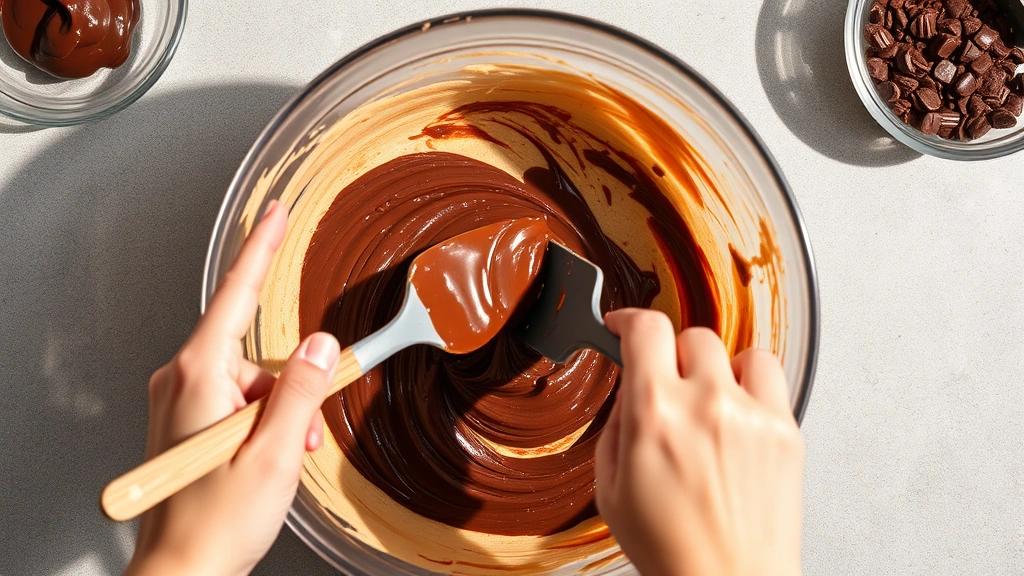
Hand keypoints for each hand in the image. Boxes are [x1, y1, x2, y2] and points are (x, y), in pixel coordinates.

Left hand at [126, 201, 340, 575]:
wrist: (181, 572)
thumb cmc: (216, 523)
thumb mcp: (275, 454)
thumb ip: (301, 391)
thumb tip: (320, 344)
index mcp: (199, 375)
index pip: (238, 294)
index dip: (261, 248)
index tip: (274, 213)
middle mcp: (182, 378)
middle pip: (258, 353)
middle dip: (292, 389)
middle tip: (303, 434)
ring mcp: (181, 398)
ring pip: (252, 382)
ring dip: (281, 414)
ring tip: (281, 459)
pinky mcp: (185, 418)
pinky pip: (238, 401)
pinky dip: (263, 423)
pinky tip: (265, 458)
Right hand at [596, 309, 803, 575]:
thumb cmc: (671, 548)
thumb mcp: (610, 488)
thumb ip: (617, 426)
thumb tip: (630, 388)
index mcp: (655, 414)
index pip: (645, 329)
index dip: (628, 319)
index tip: (623, 326)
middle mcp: (706, 404)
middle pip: (690, 337)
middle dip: (671, 357)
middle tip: (667, 387)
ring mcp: (751, 414)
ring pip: (732, 351)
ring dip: (714, 368)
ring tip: (707, 402)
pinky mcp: (785, 429)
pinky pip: (768, 375)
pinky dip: (750, 384)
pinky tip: (736, 413)